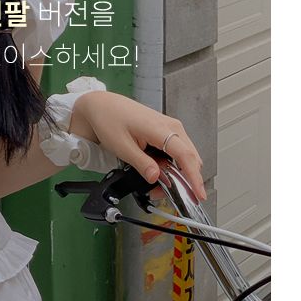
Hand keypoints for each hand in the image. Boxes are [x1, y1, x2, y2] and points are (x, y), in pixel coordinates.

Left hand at [70, 91, 205, 201]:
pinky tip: (160, 172)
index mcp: (162, 128)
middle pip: (190, 158)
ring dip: (177, 173)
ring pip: (185, 156)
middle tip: (168, 194)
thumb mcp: (122, 146)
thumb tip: (156, 177)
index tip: (198, 194)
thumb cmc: (109, 118)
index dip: (194, 177)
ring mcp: (170, 128)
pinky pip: (177, 151)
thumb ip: (141, 163)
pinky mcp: (166, 131)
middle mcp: (171, 126)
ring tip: (158, 185)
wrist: (102, 105)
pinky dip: (172, 164)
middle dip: (185, 180)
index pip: (186, 156)